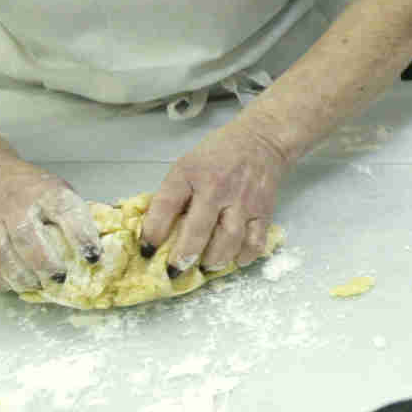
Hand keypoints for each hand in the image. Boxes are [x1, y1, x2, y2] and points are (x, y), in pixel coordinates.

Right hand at [0, 157, 101, 293]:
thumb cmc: (33, 190)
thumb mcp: (58, 190)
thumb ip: (75, 214)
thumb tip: (105, 247)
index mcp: (44, 192)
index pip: (64, 210)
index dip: (80, 235)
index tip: (93, 256)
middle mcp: (15, 206)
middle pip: (26, 236)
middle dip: (46, 263)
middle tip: (60, 278)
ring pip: (1, 254)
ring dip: (22, 276)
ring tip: (38, 286)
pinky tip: (13, 284)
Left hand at [138, 119, 291, 276]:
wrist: (261, 140)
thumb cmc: (217, 155)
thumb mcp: (187, 165)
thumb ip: (174, 194)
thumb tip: (156, 232)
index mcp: (190, 173)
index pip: (166, 205)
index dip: (153, 232)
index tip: (147, 250)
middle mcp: (217, 187)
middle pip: (198, 230)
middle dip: (183, 256)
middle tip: (175, 271)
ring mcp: (243, 200)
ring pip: (228, 241)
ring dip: (214, 261)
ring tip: (205, 268)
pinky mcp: (264, 210)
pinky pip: (255, 242)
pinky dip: (244, 257)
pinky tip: (235, 260)